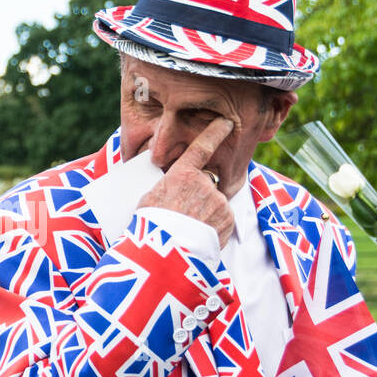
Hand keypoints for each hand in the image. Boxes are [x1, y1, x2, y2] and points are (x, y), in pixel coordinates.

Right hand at [138, 116, 235, 245]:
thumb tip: (168, 187)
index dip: (216, 132)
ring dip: (206, 213)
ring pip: (215, 203)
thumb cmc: (151, 227)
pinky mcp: (228, 219)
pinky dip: (214, 227)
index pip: (203, 147)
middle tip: (185, 214)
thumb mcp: (149, 199)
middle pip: (207, 183)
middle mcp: (204, 183)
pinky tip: (199, 236)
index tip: (227, 122)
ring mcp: (219, 201)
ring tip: (189, 230)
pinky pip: (222, 219)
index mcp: (182, 174)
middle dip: (200, 195)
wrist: (167, 254)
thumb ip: (165, 188)